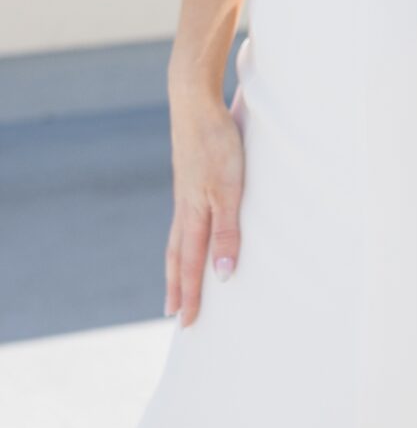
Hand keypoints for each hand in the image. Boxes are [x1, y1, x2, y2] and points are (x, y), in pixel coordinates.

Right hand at [164, 83, 245, 324]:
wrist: (194, 103)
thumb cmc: (216, 145)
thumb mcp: (229, 190)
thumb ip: (227, 232)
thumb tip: (223, 276)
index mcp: (193, 216)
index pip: (190, 266)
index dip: (190, 295)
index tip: (186, 324)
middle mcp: (185, 208)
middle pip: (177, 256)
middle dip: (177, 286)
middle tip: (174, 314)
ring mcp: (185, 192)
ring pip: (178, 237)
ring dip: (178, 264)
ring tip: (178, 281)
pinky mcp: (190, 177)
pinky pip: (184, 218)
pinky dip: (184, 237)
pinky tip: (191, 231)